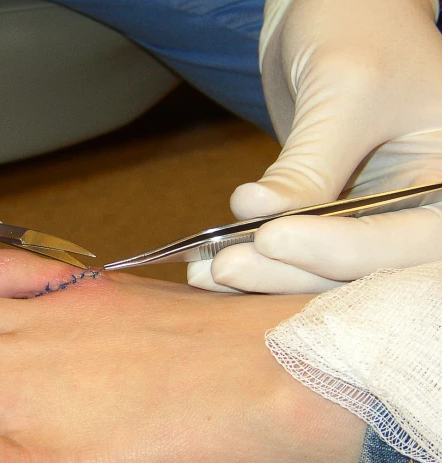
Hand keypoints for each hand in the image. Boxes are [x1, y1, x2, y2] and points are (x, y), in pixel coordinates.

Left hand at [188, 0, 441, 293]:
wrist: (338, 12)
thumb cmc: (359, 28)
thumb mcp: (344, 89)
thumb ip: (310, 161)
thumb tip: (258, 213)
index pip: (410, 236)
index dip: (340, 248)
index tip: (272, 237)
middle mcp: (420, 204)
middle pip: (364, 267)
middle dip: (291, 271)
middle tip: (226, 266)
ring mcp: (374, 213)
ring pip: (324, 268)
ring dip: (263, 274)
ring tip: (205, 270)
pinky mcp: (331, 215)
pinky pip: (298, 249)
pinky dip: (256, 259)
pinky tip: (207, 264)